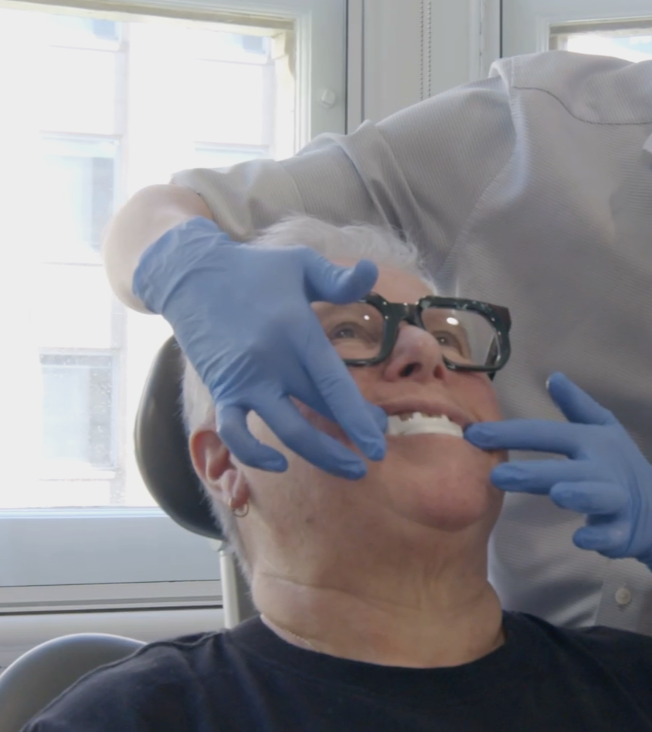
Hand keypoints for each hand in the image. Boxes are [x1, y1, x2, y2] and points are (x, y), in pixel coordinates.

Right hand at [133, 218, 387, 476]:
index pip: (334, 383)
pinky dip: (253, 455)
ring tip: (349, 469)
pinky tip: (278, 463)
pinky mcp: (221, 390)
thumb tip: (371, 271)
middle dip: (350, 441)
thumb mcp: (300, 262)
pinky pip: (234, 433)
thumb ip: (338, 277)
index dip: (358, 417)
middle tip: (376, 456)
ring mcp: (244, 380)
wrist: (190, 274)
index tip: (381, 440)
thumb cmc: (254, 269)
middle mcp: (271, 361)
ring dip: (319, 456)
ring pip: (285, 431)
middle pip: (317, 413)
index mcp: (296, 330)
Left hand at [465, 373, 651, 592]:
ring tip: (558, 494)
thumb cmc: (621, 466)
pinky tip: (581, 538)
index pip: (547, 434)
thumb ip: (577, 406)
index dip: (511, 434)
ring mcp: (616, 500)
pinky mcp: (623, 530)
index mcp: (592, 442)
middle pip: (566, 468)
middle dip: (533, 472)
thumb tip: (553, 376)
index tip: (473, 435)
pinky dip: (599, 537)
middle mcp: (603, 468)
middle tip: (496, 475)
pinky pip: (611, 535)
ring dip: (579, 495)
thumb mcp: (604, 430)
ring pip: (596, 497)